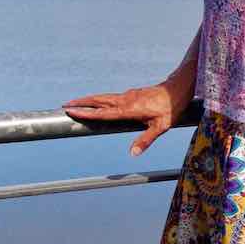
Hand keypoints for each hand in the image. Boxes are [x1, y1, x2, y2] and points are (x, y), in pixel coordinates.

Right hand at [63, 84, 181, 155]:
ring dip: (89, 99)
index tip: (70, 111)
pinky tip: (99, 103)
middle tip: (65, 105)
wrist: (179, 89)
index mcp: (128, 109)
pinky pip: (112, 97)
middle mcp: (125, 100)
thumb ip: (146, 140)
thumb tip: (132, 153)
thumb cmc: (171, 109)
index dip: (85, 112)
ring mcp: (128, 95)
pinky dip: (100, 99)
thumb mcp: (161, 127)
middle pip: (98, 101)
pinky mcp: (132, 94)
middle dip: (81, 103)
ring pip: (104, 97)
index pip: (102, 112)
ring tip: (77, 102)